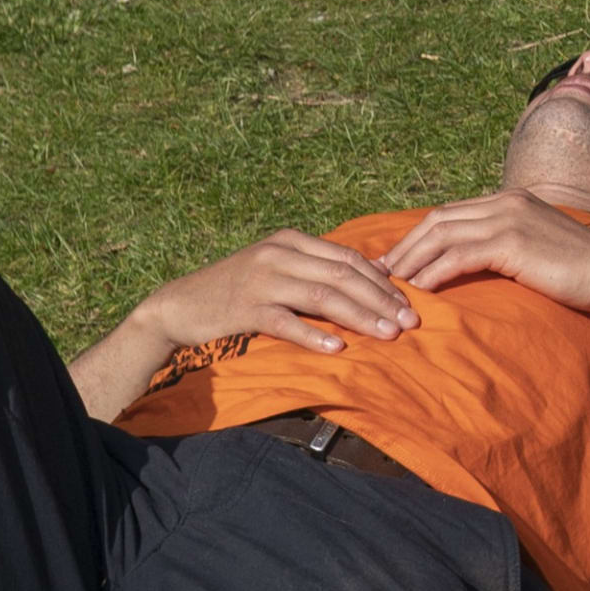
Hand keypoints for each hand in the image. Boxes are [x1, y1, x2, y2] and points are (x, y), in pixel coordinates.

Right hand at [124, 230, 413, 356]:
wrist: (180, 305)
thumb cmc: (237, 290)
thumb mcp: (279, 270)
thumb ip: (319, 271)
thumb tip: (374, 277)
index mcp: (291, 240)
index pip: (348, 258)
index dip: (382, 282)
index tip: (409, 303)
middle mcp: (278, 254)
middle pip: (342, 275)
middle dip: (380, 299)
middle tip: (409, 322)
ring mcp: (261, 280)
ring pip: (321, 296)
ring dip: (359, 316)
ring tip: (387, 334)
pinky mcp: (246, 308)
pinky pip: (287, 322)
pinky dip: (314, 336)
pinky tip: (338, 349)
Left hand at [375, 189, 589, 316]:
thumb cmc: (583, 273)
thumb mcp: (541, 250)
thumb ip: (512, 247)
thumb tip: (486, 264)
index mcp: (511, 200)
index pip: (451, 214)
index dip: (419, 237)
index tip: (398, 260)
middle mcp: (506, 202)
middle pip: (438, 220)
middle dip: (406, 246)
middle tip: (381, 272)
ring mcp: (508, 218)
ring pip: (442, 235)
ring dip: (412, 261)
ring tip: (390, 284)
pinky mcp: (511, 242)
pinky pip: (458, 256)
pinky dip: (433, 273)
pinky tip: (419, 291)